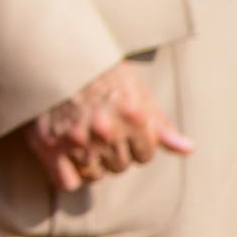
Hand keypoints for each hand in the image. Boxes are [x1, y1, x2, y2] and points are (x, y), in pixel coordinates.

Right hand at [21, 58, 190, 192]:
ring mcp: (77, 140)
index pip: (144, 156)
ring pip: (95, 175)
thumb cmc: (97, 70)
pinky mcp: (49, 146)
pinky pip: (66, 182)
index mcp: (133, 116)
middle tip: (97, 132)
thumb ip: (159, 124)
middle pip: (119, 166)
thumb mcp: (135, 90)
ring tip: (81, 142)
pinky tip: (65, 160)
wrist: (51, 53)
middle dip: (112, 153)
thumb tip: (187, 149)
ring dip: (91, 163)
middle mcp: (106, 131)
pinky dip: (68, 176)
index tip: (120, 131)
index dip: (134, 145)